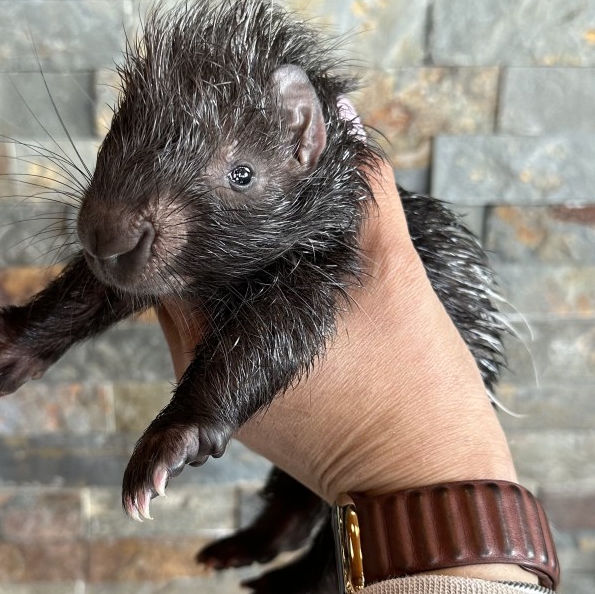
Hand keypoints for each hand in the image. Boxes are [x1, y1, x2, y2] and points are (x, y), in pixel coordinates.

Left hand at [157, 156, 515, 504]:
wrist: (426, 484)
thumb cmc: (410, 383)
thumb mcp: (392, 269)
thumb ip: (361, 186)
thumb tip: (341, 109)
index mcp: (220, 328)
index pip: (168, 251)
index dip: (185, 205)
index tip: (210, 168)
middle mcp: (205, 365)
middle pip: (186, 279)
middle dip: (211, 237)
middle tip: (243, 185)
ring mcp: (226, 397)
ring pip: (210, 312)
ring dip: (232, 276)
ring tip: (269, 231)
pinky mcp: (250, 417)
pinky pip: (234, 347)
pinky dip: (252, 314)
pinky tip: (288, 287)